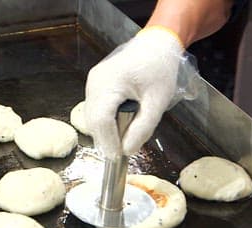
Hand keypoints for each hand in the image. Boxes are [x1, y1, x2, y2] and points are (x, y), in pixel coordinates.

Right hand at [85, 26, 196, 158]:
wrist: (156, 44)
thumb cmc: (160, 69)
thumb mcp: (157, 102)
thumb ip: (142, 128)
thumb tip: (127, 151)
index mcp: (110, 82)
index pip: (101, 120)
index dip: (108, 142)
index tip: (119, 158)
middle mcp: (94, 82)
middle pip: (92, 120)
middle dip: (105, 140)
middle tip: (121, 154)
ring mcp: (92, 82)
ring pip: (91, 117)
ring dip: (105, 132)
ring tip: (122, 141)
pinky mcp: (95, 84)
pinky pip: (95, 109)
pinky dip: (105, 122)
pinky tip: (119, 127)